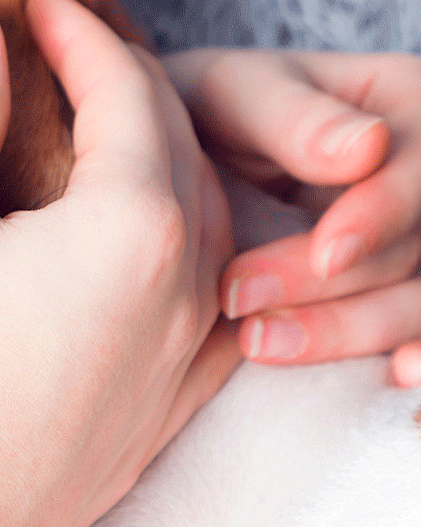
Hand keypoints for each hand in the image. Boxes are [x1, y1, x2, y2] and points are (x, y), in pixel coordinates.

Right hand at [0, 0, 235, 526]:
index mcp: (134, 224)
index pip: (124, 91)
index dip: (78, 33)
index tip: (35, 5)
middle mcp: (183, 290)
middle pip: (176, 150)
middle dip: (125, 87)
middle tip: (68, 55)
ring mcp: (180, 363)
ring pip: (202, 229)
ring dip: (162, 166)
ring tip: (111, 143)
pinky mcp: (157, 419)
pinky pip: (205, 314)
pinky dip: (183, 258)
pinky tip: (160, 262)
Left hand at [164, 49, 420, 385]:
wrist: (179, 154)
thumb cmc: (210, 108)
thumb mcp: (238, 94)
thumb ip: (293, 119)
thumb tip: (366, 148)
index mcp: (405, 108)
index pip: (418, 168)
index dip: (381, 215)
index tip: (328, 254)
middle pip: (416, 246)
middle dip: (337, 287)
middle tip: (243, 308)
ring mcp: (411, 239)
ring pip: (416, 299)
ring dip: (351, 331)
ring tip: (261, 345)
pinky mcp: (387, 290)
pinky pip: (413, 328)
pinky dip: (412, 356)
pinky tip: (395, 381)